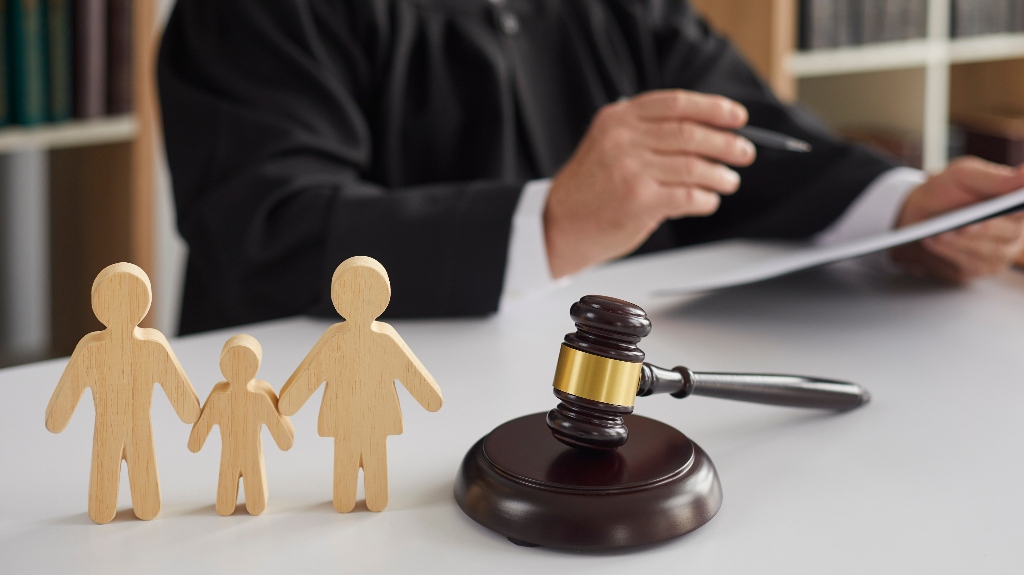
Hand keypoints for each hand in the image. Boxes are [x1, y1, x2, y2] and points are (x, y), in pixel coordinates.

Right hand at [544, 90, 756, 277]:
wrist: (559, 225)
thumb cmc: (590, 189)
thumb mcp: (608, 144)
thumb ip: (646, 133)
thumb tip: (706, 133)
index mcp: (617, 119)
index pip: (676, 103)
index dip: (712, 108)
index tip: (737, 116)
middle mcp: (623, 139)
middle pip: (690, 133)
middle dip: (725, 143)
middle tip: (743, 152)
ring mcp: (631, 169)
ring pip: (695, 166)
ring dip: (720, 175)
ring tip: (729, 180)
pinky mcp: (639, 201)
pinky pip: (688, 196)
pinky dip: (706, 199)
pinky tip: (708, 201)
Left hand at [891, 157, 1023, 282]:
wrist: (919, 214)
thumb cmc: (946, 192)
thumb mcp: (964, 175)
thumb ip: (996, 178)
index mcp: (1017, 205)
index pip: (1023, 209)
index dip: (1013, 213)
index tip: (990, 215)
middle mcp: (1014, 231)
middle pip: (1010, 234)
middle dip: (982, 229)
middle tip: (961, 226)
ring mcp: (1000, 254)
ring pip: (989, 253)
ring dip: (961, 242)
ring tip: (939, 233)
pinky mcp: (979, 269)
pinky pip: (970, 266)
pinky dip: (950, 253)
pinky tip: (933, 241)